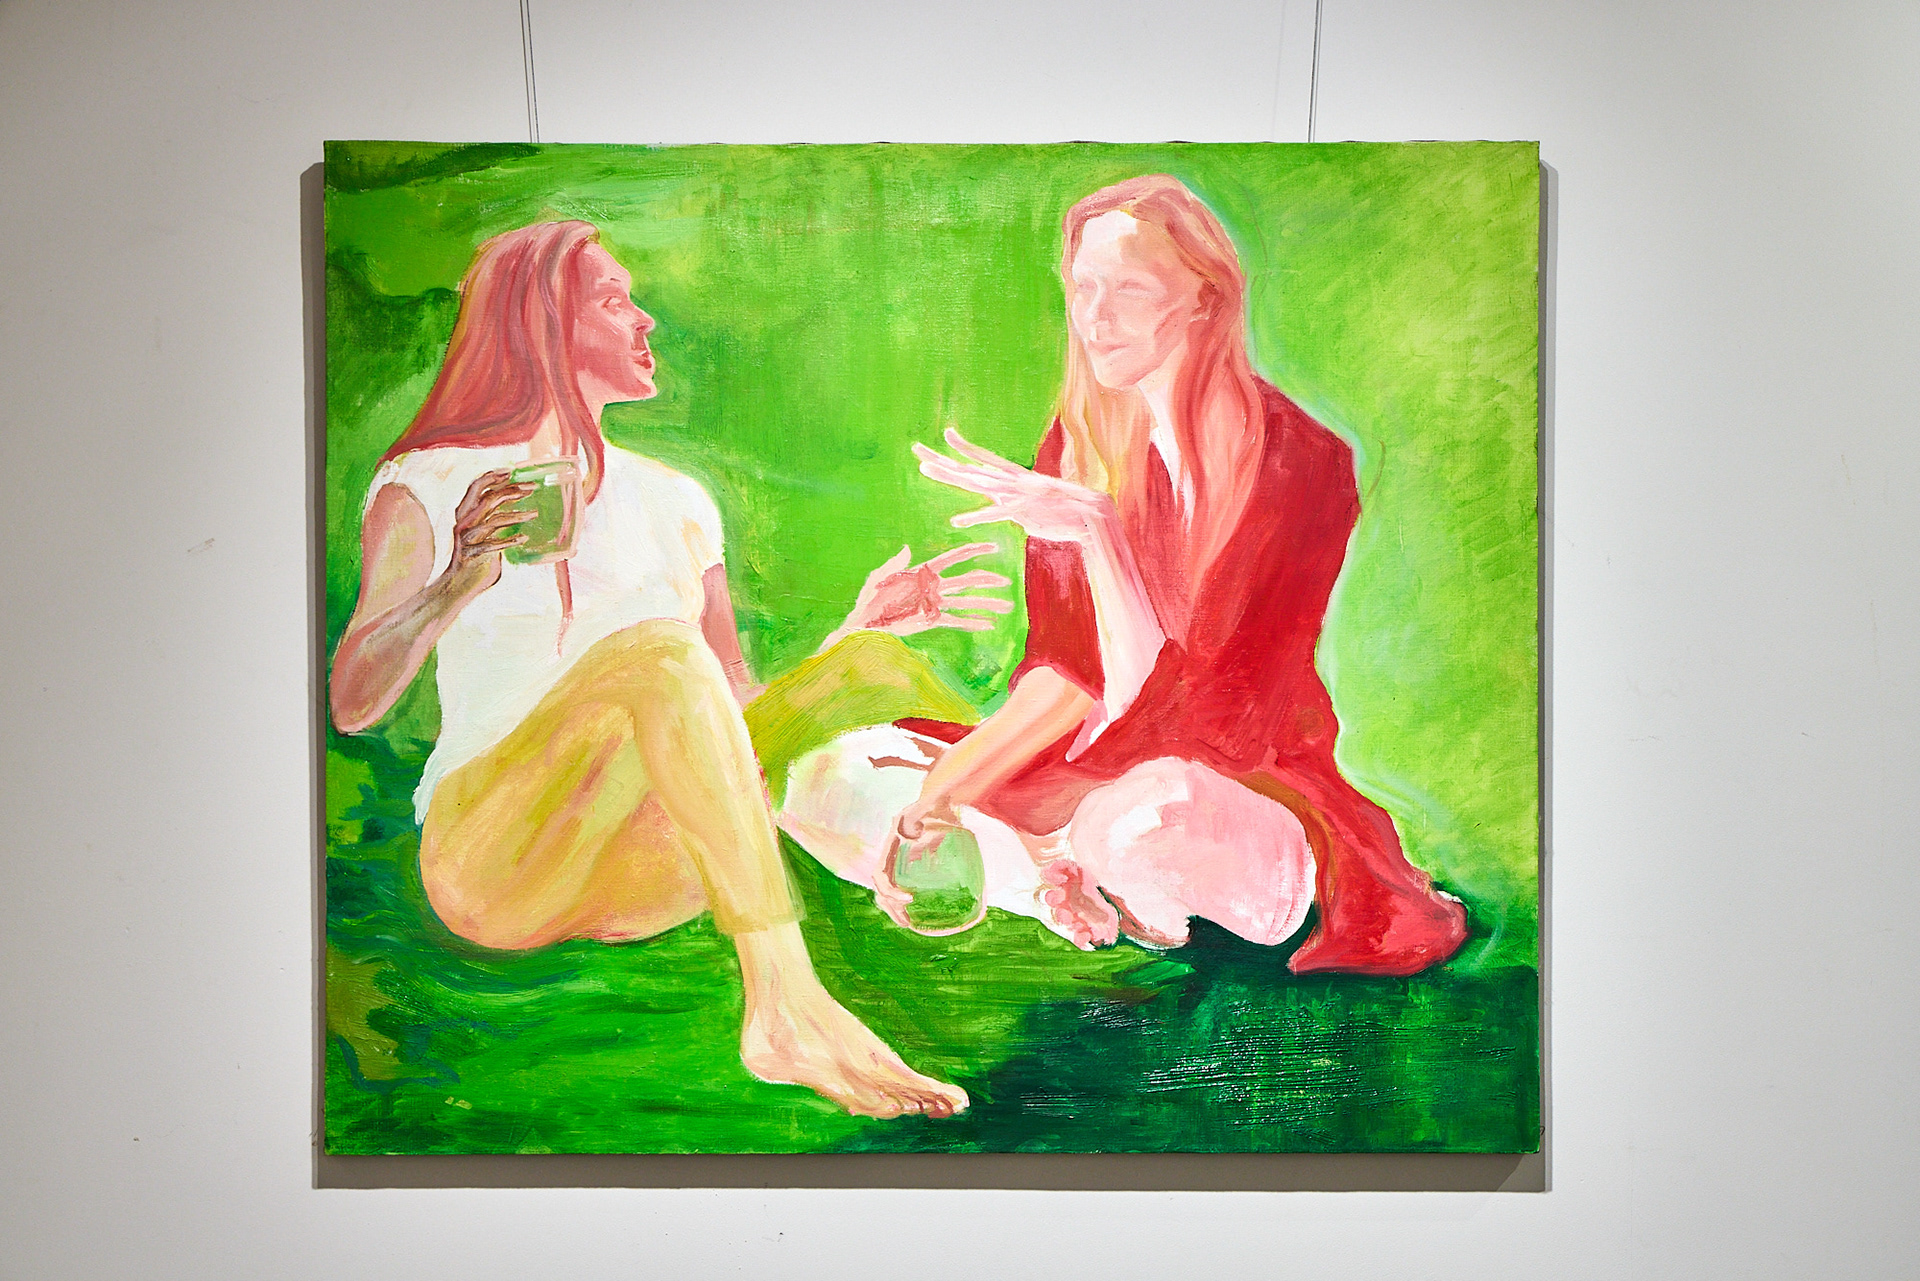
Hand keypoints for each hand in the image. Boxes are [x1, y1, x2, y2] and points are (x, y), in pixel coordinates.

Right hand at [443, 469, 535, 596]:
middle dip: (511, 490)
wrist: (459, 585)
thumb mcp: (486, 534)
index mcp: (465, 514)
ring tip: (535, 513)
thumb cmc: (478, 558)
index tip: (511, 471)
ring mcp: (467, 539)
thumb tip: (520, 509)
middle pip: (487, 498)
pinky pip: (492, 545)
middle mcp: (463, 522)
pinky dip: (508, 541)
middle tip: (533, 488)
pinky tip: (523, 539)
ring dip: (516, 515)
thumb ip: (495, 520)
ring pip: (493, 520)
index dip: (493, 477)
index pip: (477, 488)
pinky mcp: (472, 555)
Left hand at [840, 541, 1012, 637]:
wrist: (867, 624)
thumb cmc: (870, 598)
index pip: (953, 559)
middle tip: (1006, 582)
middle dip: (985, 581)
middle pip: (965, 581)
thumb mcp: (879, 579)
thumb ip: (894, 565)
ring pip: (966, 602)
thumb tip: (906, 549)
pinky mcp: (932, 620)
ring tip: (1006, 606)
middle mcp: (934, 587)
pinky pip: (956, 621)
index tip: (992, 547)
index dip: (973, 551)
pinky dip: (972, 622)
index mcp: (924, 572)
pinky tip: (989, 624)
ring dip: (985, 604)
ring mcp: (935, 604)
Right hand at [872, 796, 958, 929]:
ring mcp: (896, 859)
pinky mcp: (906, 864)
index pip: (880, 873)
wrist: (937, 799)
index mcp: (890, 844)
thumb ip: (920, 814)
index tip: (910, 899)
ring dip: (892, 907)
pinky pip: (897, 885)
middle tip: (906, 922)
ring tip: (907, 923)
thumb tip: (913, 829)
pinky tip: (911, 911)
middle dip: (890, 906)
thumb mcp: (928, 807)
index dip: (890, 889)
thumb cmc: (934, 803)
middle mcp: (889, 854)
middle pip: (880, 886)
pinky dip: (899, 900)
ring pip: (886, 889)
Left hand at [913, 427, 1114, 544]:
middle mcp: (1012, 480)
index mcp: (1016, 477)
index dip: (964, 448)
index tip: (947, 434)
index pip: (985, 459)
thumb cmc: (1065, 511)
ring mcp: (1016, 494)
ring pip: (977, 482)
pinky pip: (995, 514)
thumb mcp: (1035, 501)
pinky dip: (976, 518)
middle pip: (970, 469)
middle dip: (943, 460)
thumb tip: (1003, 500)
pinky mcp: (1023, 511)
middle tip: (917, 450)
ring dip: (950, 475)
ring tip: (925, 469)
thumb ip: (1015, 499)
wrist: (1092, 515)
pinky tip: (956, 522)